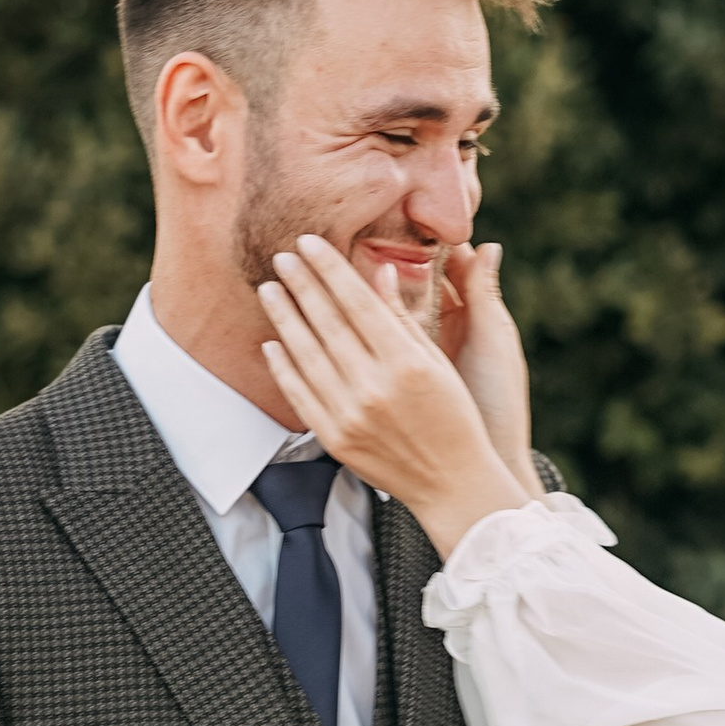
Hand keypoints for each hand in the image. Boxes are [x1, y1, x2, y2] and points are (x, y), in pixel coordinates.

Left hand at [259, 236, 531, 555]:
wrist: (452, 482)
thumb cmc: (455, 417)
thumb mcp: (439, 362)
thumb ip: (405, 318)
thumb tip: (381, 273)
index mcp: (405, 362)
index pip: (356, 302)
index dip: (330, 269)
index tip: (309, 244)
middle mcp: (374, 386)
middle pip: (327, 323)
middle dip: (302, 284)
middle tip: (282, 256)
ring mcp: (350, 414)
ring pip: (306, 355)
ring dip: (284, 318)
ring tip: (269, 289)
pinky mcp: (335, 438)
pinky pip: (299, 395)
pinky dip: (283, 367)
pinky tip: (272, 342)